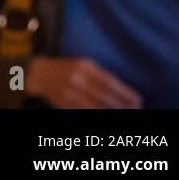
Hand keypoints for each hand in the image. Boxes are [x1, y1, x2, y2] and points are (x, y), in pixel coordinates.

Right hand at [26, 56, 141, 108]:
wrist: (40, 74)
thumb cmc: (67, 68)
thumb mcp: (84, 65)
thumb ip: (101, 75)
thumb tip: (124, 91)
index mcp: (84, 66)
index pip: (109, 82)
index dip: (125, 93)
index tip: (138, 100)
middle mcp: (77, 79)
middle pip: (104, 96)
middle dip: (122, 104)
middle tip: (136, 110)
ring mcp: (69, 92)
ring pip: (95, 106)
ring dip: (112, 111)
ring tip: (125, 113)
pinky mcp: (64, 103)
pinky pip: (84, 111)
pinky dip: (98, 114)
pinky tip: (107, 114)